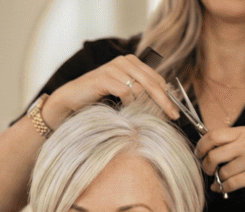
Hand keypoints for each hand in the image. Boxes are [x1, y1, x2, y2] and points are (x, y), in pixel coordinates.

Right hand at [42, 54, 180, 127]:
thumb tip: (164, 103)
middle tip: (172, 116)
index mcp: (131, 62)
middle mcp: (124, 61)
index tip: (174, 112)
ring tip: (145, 117)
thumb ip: (139, 92)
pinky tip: (126, 111)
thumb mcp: (122, 92)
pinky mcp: (105, 77)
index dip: (167, 95)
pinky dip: (129, 103)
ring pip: (140, 87)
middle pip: (152, 82)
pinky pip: (125, 92)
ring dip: (144, 105)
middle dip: (164, 101)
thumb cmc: (97, 98)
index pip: (156, 78)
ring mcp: (114, 67)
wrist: (70, 100)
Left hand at [195, 126, 244, 194]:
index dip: (201, 146)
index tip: (199, 154)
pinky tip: (221, 188)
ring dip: (217, 178)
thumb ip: (234, 140)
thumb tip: (208, 146)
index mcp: (244, 132)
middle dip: (205, 165)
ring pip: (221, 172)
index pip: (213, 135)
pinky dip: (222, 188)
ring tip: (220, 179)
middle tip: (207, 169)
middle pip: (213, 154)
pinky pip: (230, 184)